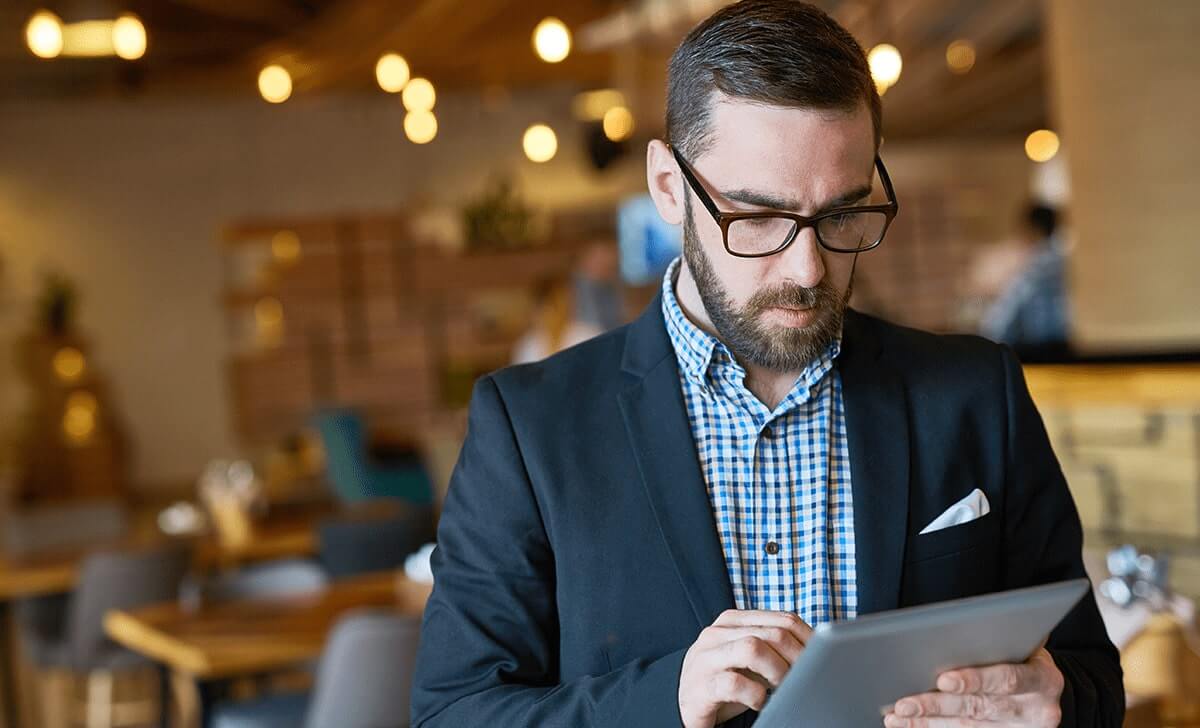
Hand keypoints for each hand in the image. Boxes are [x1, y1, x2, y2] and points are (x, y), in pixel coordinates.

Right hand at [678, 609, 811, 727]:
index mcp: (734, 620)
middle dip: (797, 659)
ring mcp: (706, 658)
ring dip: (777, 671)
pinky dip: (755, 694)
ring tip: (781, 689)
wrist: (684, 703)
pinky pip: (733, 683)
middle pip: (772, 634)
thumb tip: (816, 652)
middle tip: (804, 679)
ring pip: (752, 648)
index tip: (820, 662)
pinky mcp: (700, 686)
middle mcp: (718, 633)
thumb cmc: (725, 680)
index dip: (810, 641)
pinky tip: (760, 702)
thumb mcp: (752, 659)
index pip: (784, 619)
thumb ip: (774, 648)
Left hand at [882, 648, 1064, 726]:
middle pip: (980, 708)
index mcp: (1044, 679)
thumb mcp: (1024, 642)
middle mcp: (1038, 710)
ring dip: (928, 721)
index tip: (943, 679)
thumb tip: (958, 627)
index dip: (975, 680)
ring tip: (898, 714)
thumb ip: (999, 638)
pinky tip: (909, 723)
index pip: (1007, 679)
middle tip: (905, 703)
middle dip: (938, 704)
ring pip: (968, 726)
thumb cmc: (1024, 655)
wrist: (1046, 688)